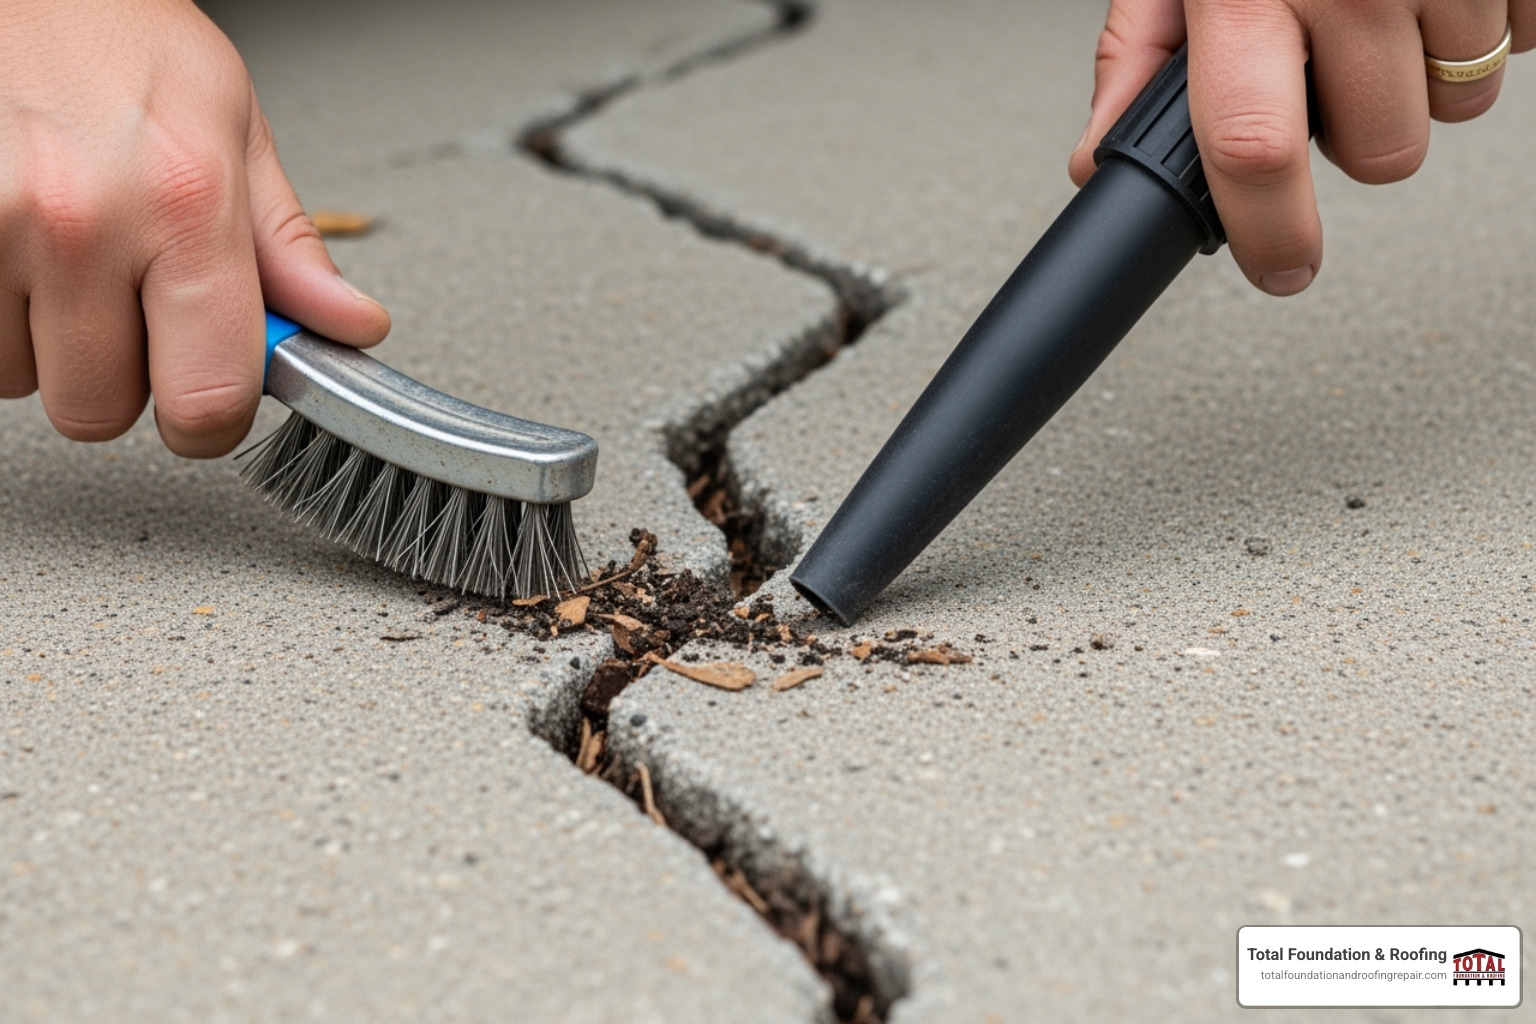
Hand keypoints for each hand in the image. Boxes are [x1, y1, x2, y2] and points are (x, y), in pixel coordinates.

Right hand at [0, 0, 389, 456]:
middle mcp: (81, 221)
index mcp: (185, 203)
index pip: (208, 396)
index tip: (208, 404)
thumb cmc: (118, 35)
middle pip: (101, 409)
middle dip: (122, 380)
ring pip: (21, 380)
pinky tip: (19, 260)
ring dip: (48, 344)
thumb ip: (288, 248)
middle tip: (130, 312)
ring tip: (66, 263)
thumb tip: (349, 328)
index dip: (211, 421)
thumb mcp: (233, 128)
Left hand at [1069, 0, 1532, 295]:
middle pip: (1382, 151)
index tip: (1282, 268)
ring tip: (1383, 5)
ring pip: (1458, 103)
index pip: (1252, 146)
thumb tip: (1098, 158)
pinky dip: (1481, 23)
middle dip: (1360, 134)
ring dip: (1422, 74)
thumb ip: (1138, 57)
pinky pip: (1522, 41)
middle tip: (1334, 68)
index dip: (1272, 231)